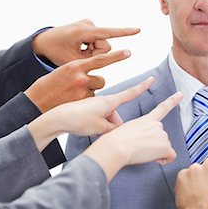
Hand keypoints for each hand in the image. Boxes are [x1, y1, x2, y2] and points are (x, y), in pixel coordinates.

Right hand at [24, 50, 129, 111]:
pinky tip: (72, 102)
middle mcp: (80, 77)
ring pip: (96, 92)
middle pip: (101, 80)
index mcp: (75, 65)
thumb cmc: (48, 86)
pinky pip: (91, 101)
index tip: (128, 52)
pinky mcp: (81, 102)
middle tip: (80, 88)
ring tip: (73, 95)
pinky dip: (85, 102)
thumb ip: (79, 70)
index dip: (116, 56)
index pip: (100, 59)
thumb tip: (91, 74)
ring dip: (90, 94)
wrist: (35, 103)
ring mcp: (81, 91)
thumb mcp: (62, 71)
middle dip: (95, 84)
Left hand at [28, 77, 154, 150]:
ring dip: (101, 121)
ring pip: (105, 113)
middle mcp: (103, 98)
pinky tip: (83, 123)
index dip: (142, 86)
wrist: (55, 117)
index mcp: (109, 101)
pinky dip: (92, 119)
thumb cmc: (78, 120)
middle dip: (111, 122)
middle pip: (115, 111)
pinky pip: (95, 112)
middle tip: (99, 130)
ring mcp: (94, 100)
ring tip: (87, 126)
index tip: (152, 78)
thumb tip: (120, 128)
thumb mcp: (101, 128)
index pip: (130, 93)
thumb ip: (115, 128)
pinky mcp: (86, 104)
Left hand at [32, 18, 139, 65]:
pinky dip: (89, 45)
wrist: (42, 41)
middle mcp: (88, 24)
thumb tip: (107, 58)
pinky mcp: (88, 25)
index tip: (138, 30)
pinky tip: (78, 45)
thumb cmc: (55, 52)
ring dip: (92, 50)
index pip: (108, 33)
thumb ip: (92, 61)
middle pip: (105, 45)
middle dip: (96, 53)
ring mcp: (88, 23)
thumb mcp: (73, 62)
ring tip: (77, 50)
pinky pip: (97, 39)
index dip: (125, 32)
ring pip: (101, 43)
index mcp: (84, 31)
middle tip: (80, 55)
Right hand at [84, 91, 182, 181]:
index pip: (162, 108)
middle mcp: (157, 125)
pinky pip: (171, 156)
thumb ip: (141, 131)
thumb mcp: (129, 129)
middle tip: (141, 148)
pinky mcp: (165, 146)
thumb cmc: (117, 141)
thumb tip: (144, 142)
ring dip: (156, 153)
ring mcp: (162, 135)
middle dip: (155, 145)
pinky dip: (165, 160)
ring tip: (142, 152)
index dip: (173, 100)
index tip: (180, 94)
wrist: (117, 147)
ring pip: (164, 148)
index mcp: (147, 119)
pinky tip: (155, 159)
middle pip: (162, 138)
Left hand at [175, 116, 207, 208]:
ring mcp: (196, 167)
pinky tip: (190, 193)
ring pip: (194, 170)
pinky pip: (184, 176)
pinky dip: (186, 183)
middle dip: (204, 174)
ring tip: (198, 193)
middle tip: (206, 189)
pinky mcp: (183, 173)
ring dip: (194, 180)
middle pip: (206, 163)